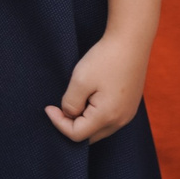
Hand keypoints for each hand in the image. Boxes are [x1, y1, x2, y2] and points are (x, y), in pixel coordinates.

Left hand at [47, 27, 148, 143]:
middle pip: (89, 137)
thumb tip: (68, 114)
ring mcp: (128, 114)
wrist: (131, 41)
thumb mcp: (80, 81)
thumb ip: (70, 103)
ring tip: (74, 100)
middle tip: (58, 107)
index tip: (48, 107)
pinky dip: (94, 115)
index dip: (58, 123)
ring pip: (99, 129)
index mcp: (107, 117)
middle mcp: (121, 121)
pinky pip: (108, 119)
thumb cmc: (105, 59)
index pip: (76, 135)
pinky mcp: (129, 106)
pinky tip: (88, 98)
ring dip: (83, 121)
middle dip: (70, 125)